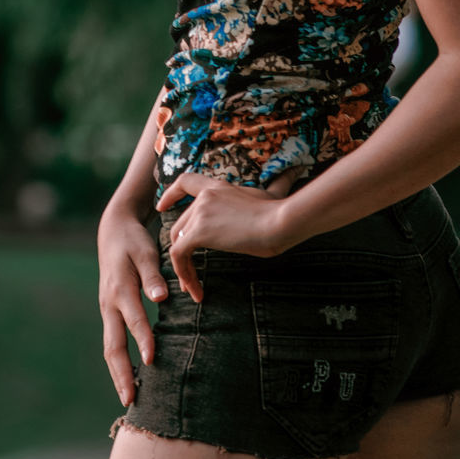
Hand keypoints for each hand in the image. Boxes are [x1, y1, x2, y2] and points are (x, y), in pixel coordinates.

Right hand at [97, 203, 168, 406]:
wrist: (113, 231)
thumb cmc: (133, 241)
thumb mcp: (144, 252)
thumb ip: (153, 275)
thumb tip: (161, 298)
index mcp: (120, 289)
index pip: (133, 319)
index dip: (142, 339)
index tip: (151, 360)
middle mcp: (109, 304)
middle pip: (112, 346)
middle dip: (121, 373)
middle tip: (130, 399)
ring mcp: (107, 310)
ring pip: (110, 348)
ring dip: (118, 373)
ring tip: (128, 396)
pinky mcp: (110, 311)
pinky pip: (113, 341)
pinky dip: (119, 361)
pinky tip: (129, 375)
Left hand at [156, 167, 302, 301]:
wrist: (279, 222)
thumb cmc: (280, 212)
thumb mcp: (273, 193)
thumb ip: (276, 184)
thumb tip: (297, 169)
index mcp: (219, 186)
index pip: (186, 181)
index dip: (170, 193)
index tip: (161, 206)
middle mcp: (205, 196)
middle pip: (180, 224)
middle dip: (181, 249)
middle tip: (188, 272)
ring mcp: (200, 212)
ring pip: (177, 241)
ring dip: (182, 267)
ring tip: (193, 287)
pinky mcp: (199, 231)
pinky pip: (179, 256)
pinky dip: (184, 274)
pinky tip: (196, 289)